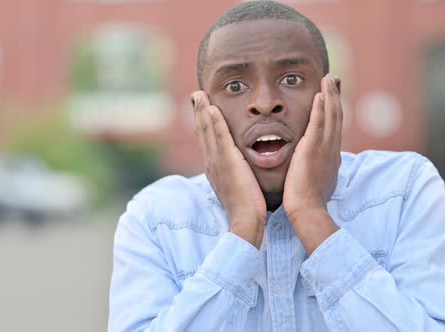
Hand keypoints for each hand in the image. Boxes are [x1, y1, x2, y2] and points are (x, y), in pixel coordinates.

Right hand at [192, 91, 266, 247]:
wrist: (245, 220)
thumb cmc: (247, 208)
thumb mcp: (239, 188)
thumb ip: (238, 176)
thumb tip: (241, 172)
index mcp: (215, 169)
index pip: (207, 141)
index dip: (204, 124)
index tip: (203, 109)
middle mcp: (212, 163)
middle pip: (202, 133)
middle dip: (199, 113)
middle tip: (196, 95)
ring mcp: (217, 162)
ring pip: (207, 132)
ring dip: (203, 111)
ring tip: (199, 95)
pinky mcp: (227, 162)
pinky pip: (219, 138)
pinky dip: (214, 122)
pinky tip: (212, 108)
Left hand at [283, 75, 341, 252]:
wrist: (307, 210)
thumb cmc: (309, 202)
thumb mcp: (319, 182)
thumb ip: (319, 171)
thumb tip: (321, 169)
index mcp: (332, 157)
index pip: (335, 128)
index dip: (335, 110)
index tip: (332, 97)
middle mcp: (332, 149)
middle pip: (337, 117)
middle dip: (336, 97)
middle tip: (334, 80)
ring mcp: (324, 149)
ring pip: (331, 116)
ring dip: (330, 96)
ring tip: (328, 79)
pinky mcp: (313, 149)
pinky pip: (319, 124)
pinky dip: (321, 108)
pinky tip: (320, 94)